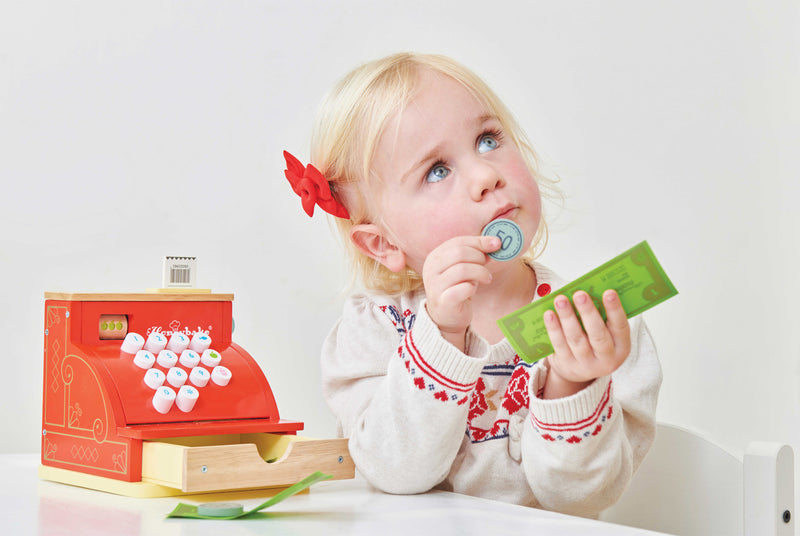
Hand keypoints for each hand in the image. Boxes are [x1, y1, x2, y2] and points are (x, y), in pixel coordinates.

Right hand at [422, 235, 499, 350]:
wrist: (446, 316)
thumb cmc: (457, 287)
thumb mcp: (464, 267)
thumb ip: (475, 254)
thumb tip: (494, 243)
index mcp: (435, 257)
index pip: (457, 242)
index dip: (478, 241)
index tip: (496, 243)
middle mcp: (431, 269)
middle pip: (459, 253)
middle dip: (479, 257)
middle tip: (486, 264)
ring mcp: (435, 285)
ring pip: (462, 269)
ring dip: (480, 272)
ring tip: (486, 278)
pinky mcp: (443, 301)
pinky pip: (464, 288)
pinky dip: (473, 287)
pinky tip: (474, 289)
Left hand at [542, 289, 630, 398]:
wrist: (579, 372)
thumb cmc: (595, 343)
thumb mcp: (606, 334)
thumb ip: (603, 317)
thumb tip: (591, 289)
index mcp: (621, 348)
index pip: (620, 327)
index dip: (615, 310)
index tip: (609, 292)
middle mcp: (606, 359)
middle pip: (597, 335)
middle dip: (588, 312)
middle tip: (580, 294)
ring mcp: (585, 365)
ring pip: (576, 339)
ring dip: (567, 317)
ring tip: (560, 300)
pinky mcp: (567, 365)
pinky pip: (559, 345)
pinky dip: (553, 328)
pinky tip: (549, 314)